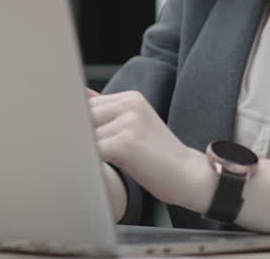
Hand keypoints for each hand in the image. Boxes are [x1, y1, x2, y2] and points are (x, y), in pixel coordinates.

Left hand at [88, 90, 210, 209]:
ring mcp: (128, 122)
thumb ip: (109, 111)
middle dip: (81, 137)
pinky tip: (101, 170)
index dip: (80, 126)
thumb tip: (81, 94)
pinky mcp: (125, 143)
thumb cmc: (159, 157)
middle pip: (83, 117)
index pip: (87, 104)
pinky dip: (90, 162)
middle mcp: (130, 104)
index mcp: (131, 98)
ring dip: (86, 151)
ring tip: (102, 164)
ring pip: (86, 135)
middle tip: (91, 156)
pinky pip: (92, 151)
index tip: (82, 141)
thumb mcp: (135, 125)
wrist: (189, 176)